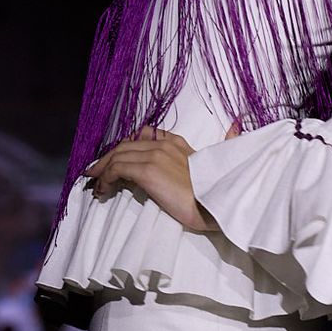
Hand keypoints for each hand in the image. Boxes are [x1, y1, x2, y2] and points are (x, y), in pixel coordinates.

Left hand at [83, 121, 238, 233]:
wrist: (217, 205)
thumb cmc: (216, 193)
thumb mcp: (218, 163)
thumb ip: (226, 141)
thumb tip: (236, 125)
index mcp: (177, 143)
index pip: (143, 136)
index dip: (125, 147)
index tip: (115, 160)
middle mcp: (164, 144)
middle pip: (125, 145)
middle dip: (107, 159)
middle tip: (95, 173)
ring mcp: (155, 155)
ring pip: (118, 155)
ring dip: (102, 170)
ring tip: (96, 184)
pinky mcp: (148, 171)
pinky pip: (117, 169)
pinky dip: (106, 178)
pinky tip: (103, 190)